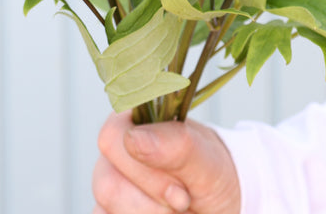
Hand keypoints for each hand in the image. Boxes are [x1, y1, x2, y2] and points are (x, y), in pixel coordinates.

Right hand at [92, 111, 241, 213]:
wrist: (218, 204)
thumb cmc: (210, 175)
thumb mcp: (206, 161)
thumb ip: (175, 145)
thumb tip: (133, 139)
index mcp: (132, 120)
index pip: (112, 138)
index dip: (145, 172)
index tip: (181, 191)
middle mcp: (113, 152)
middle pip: (107, 185)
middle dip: (154, 201)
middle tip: (184, 201)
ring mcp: (108, 184)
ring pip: (108, 209)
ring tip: (177, 209)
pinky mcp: (108, 210)